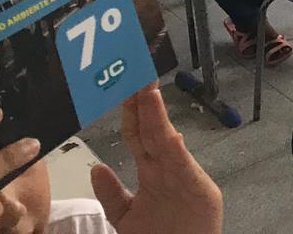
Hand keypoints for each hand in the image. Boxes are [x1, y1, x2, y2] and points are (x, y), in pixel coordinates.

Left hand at [90, 84, 222, 233]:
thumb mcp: (126, 217)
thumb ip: (112, 194)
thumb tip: (96, 168)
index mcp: (151, 172)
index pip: (138, 135)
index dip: (131, 113)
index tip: (123, 88)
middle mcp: (165, 168)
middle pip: (152, 130)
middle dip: (145, 103)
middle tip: (139, 74)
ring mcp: (180, 176)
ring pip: (165, 142)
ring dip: (158, 117)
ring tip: (150, 93)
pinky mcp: (196, 189)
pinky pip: (182, 167)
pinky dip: (176, 151)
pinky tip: (170, 134)